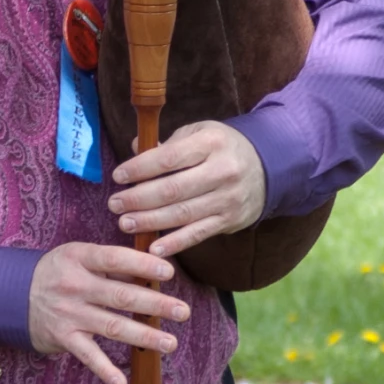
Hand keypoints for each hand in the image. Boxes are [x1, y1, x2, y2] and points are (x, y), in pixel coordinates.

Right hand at [28, 240, 189, 383]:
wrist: (11, 295)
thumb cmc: (57, 273)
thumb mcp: (78, 257)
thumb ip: (111, 263)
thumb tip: (152, 270)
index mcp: (80, 258)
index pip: (115, 258)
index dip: (142, 265)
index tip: (169, 272)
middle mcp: (75, 285)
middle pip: (121, 295)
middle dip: (156, 304)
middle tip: (183, 311)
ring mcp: (69, 313)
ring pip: (113, 326)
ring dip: (144, 336)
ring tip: (170, 344)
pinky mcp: (63, 338)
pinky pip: (88, 356)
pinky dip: (104, 371)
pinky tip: (121, 383)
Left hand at [109, 119, 265, 256]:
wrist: (269, 168)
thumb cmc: (222, 148)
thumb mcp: (200, 134)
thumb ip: (168, 144)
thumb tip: (133, 149)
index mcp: (211, 142)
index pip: (168, 158)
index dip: (139, 169)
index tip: (118, 176)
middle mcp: (222, 171)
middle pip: (173, 189)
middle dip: (138, 199)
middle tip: (114, 205)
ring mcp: (227, 199)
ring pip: (182, 214)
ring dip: (149, 222)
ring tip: (125, 223)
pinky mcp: (229, 221)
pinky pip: (197, 234)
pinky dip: (175, 243)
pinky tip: (153, 248)